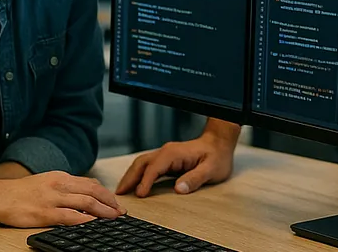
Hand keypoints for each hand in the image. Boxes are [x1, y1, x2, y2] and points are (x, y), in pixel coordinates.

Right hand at [0, 171, 125, 227]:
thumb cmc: (19, 192)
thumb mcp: (45, 183)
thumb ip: (62, 188)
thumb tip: (80, 197)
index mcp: (60, 177)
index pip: (90, 183)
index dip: (106, 193)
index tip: (115, 201)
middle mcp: (59, 185)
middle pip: (93, 191)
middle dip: (110, 201)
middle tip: (120, 211)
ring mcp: (53, 199)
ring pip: (86, 202)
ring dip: (103, 211)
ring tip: (113, 217)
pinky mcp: (45, 213)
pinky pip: (71, 216)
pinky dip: (86, 219)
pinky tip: (94, 223)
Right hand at [115, 132, 236, 197]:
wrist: (219, 144)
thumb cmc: (217, 156)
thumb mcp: (211, 170)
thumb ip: (195, 179)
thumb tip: (178, 188)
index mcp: (174, 153)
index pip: (154, 167)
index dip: (145, 181)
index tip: (139, 195)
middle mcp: (166, 152)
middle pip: (141, 163)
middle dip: (129, 178)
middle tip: (118, 194)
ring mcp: (165, 155)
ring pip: (141, 164)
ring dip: (130, 176)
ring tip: (121, 192)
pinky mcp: (166, 160)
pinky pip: (147, 167)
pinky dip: (137, 175)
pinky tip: (134, 186)